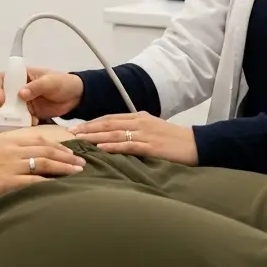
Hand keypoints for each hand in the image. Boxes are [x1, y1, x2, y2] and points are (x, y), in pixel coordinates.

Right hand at [0, 66, 82, 121]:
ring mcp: (23, 102)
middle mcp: (18, 88)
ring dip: (9, 115)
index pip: (2, 78)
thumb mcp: (51, 82)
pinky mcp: (29, 113)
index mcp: (22, 76)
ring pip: (8, 109)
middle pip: (0, 95)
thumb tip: (20, 94)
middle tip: (5, 112)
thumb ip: (36, 86)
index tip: (1, 97)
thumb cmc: (63, 83)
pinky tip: (32, 123)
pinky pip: (20, 119)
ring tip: (16, 120)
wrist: (76, 97)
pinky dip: (22, 122)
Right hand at [0, 127, 86, 212]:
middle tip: (81, 161)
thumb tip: (19, 151)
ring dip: (65, 167)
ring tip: (78, 171)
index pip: (39, 138)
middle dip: (67, 155)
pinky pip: (35, 181)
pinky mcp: (7, 182)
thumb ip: (4, 148)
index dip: (58, 144)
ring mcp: (10, 166)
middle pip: (47, 150)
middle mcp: (11, 150)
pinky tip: (62, 186)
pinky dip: (51, 183)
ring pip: (45, 163)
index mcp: (6, 140)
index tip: (70, 149)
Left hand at [71, 112, 197, 165]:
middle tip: (70, 134)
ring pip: (114, 134)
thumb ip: (136, 131)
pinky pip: (128, 145)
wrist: (196, 144)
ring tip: (79, 141)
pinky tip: (100, 149)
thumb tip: (117, 138)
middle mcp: (139, 122)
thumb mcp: (153, 130)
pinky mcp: (151, 146)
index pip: (110, 118)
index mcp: (139, 117)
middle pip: (108, 124)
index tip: (76, 128)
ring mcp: (145, 134)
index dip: (91, 123)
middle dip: (87, 129)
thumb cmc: (174, 140)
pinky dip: (112, 147)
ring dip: (94, 137)